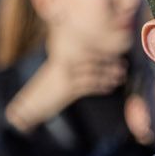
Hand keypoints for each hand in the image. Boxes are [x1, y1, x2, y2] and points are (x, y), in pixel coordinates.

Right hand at [7, 52, 127, 130]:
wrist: (32, 104)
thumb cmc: (50, 89)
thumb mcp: (61, 74)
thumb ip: (76, 66)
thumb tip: (93, 62)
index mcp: (63, 58)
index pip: (86, 51)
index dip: (102, 53)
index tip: (116, 55)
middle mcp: (65, 65)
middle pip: (92, 60)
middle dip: (108, 63)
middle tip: (122, 65)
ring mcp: (65, 77)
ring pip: (92, 73)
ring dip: (108, 75)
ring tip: (120, 77)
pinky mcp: (66, 90)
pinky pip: (87, 87)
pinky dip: (100, 87)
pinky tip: (109, 88)